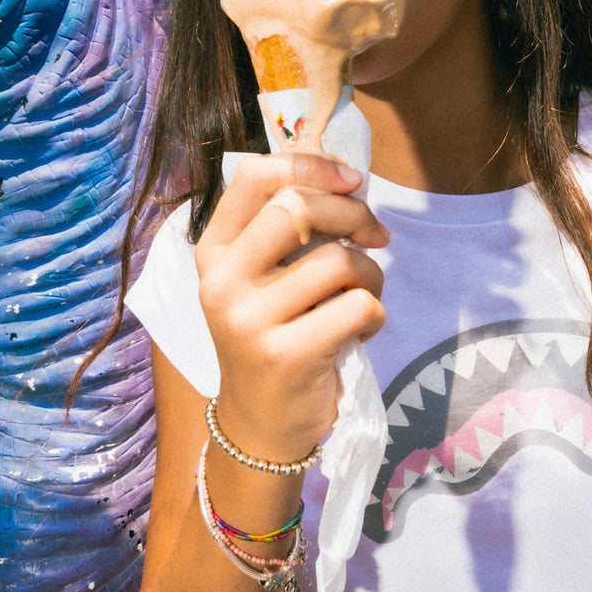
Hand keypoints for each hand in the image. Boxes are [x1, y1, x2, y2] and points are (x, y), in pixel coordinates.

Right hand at [195, 152, 387, 465]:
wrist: (261, 427)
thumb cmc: (275, 340)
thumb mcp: (263, 281)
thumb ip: (289, 233)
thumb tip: (350, 181)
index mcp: (214, 253)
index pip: (254, 178)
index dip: (311, 165)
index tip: (351, 180)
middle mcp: (222, 282)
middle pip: (299, 208)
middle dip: (354, 214)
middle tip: (377, 235)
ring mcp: (250, 320)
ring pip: (339, 260)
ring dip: (371, 274)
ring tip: (362, 297)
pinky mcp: (287, 354)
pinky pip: (360, 306)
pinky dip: (375, 314)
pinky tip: (359, 332)